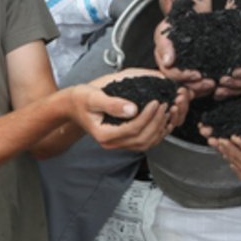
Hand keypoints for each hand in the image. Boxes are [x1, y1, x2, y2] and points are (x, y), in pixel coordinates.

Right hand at [75, 70, 189, 151]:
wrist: (73, 106)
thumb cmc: (81, 99)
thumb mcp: (93, 97)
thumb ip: (112, 103)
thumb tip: (132, 109)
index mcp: (104, 134)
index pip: (132, 129)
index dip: (147, 116)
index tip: (156, 102)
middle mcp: (112, 143)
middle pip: (142, 139)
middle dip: (157, 122)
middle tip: (165, 105)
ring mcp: (118, 143)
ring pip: (146, 143)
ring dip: (160, 128)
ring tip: (167, 111)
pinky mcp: (124, 139)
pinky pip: (144, 141)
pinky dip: (157, 132)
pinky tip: (164, 120)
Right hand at [152, 17, 216, 97]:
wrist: (189, 16)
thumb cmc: (175, 23)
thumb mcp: (165, 30)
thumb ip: (164, 45)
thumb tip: (168, 62)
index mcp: (164, 62)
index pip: (171, 75)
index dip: (183, 77)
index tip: (197, 76)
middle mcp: (173, 69)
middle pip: (182, 84)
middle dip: (196, 87)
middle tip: (210, 84)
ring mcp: (185, 71)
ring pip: (191, 86)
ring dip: (202, 88)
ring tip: (214, 84)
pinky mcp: (196, 70)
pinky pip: (199, 83)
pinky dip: (207, 86)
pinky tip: (217, 84)